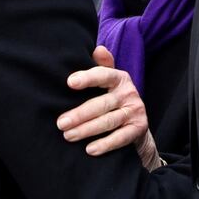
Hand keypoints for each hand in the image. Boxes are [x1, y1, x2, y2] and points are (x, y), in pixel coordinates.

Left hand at [57, 47, 159, 168]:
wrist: (137, 123)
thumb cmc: (114, 98)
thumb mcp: (109, 80)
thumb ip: (102, 65)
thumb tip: (98, 49)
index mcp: (120, 78)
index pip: (104, 75)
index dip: (88, 78)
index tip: (70, 82)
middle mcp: (129, 93)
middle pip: (102, 103)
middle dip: (80, 114)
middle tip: (61, 123)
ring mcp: (135, 111)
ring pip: (108, 121)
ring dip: (87, 130)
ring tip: (68, 136)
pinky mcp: (138, 128)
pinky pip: (120, 138)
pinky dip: (105, 144)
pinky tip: (89, 149)